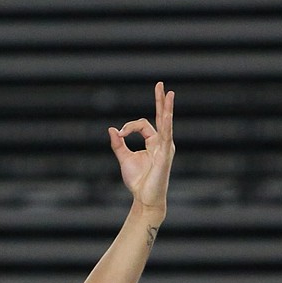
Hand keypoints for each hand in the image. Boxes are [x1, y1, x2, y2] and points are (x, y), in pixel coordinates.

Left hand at [108, 81, 174, 210]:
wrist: (145, 197)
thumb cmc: (138, 181)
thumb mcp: (124, 159)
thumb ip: (118, 144)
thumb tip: (112, 129)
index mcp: (153, 142)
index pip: (142, 124)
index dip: (129, 126)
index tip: (119, 134)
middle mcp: (162, 142)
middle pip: (161, 117)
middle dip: (160, 101)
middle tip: (160, 84)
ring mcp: (165, 147)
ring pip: (166, 123)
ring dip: (166, 108)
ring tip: (169, 93)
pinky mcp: (165, 155)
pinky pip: (166, 136)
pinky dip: (166, 125)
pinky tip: (167, 115)